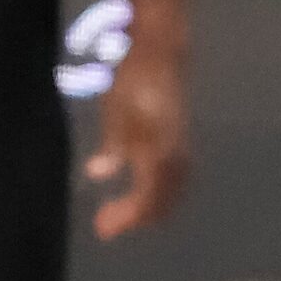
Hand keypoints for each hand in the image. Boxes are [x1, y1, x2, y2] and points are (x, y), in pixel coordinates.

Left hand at [86, 34, 188, 238]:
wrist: (162, 51)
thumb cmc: (132, 76)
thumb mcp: (114, 111)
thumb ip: (111, 147)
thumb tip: (98, 175)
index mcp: (158, 154)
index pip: (144, 202)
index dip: (124, 219)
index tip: (102, 229)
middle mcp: (176, 158)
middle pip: (159, 204)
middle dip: (133, 219)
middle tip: (105, 224)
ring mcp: (182, 150)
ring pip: (170, 195)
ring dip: (147, 210)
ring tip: (122, 213)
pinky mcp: (182, 143)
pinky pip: (174, 182)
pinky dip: (158, 195)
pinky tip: (141, 194)